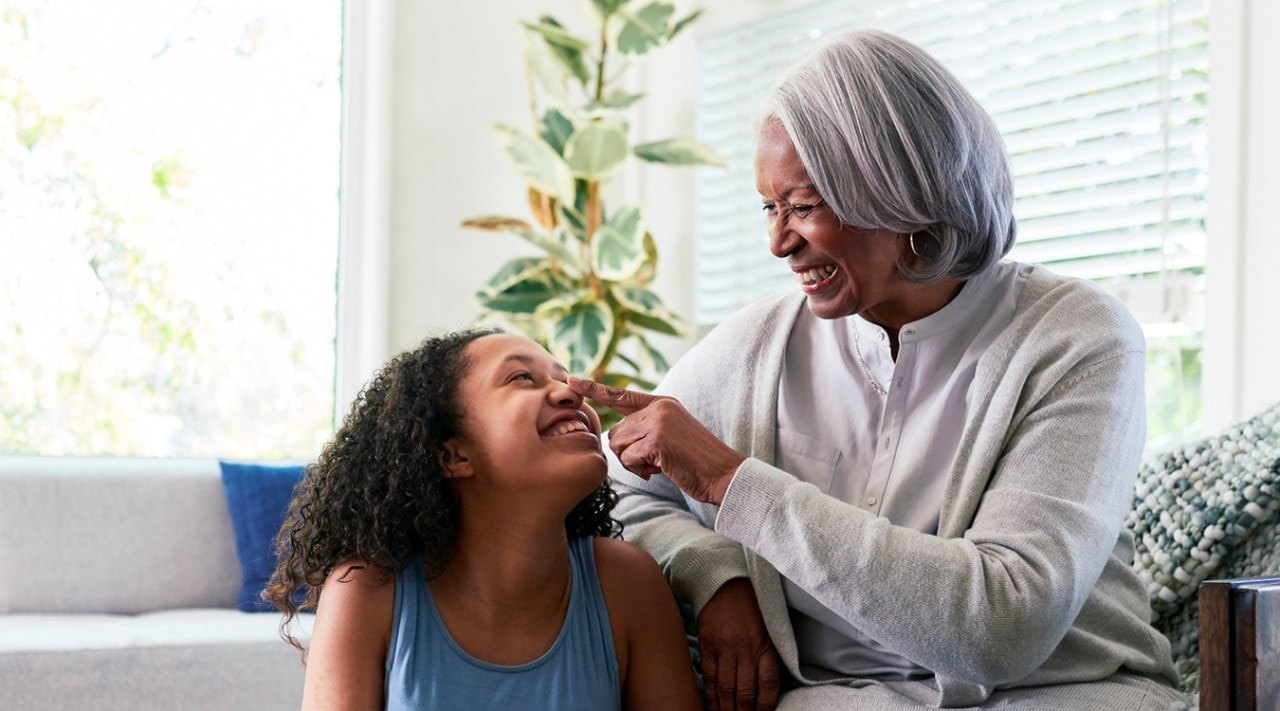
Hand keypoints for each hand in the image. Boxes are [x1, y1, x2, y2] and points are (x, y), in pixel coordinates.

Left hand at [568, 376, 744, 504]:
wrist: (724, 474)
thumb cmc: (696, 462)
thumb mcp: (671, 435)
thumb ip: (646, 428)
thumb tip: (613, 439)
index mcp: (662, 402)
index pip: (621, 395)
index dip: (595, 389)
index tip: (571, 379)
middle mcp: (659, 407)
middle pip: (615, 432)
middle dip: (628, 452)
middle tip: (655, 460)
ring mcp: (659, 421)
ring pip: (619, 446)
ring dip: (635, 462)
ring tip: (661, 463)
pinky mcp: (658, 440)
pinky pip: (629, 458)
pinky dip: (641, 469)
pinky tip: (662, 468)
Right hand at [698, 579, 781, 710]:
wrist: (725, 583)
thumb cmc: (751, 607)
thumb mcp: (768, 628)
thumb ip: (768, 656)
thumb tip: (766, 688)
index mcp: (765, 645)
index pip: (768, 684)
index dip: (765, 705)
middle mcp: (746, 648)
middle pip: (745, 692)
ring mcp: (725, 647)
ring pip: (725, 688)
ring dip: (726, 708)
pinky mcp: (708, 645)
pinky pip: (708, 676)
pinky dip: (709, 695)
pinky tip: (711, 705)